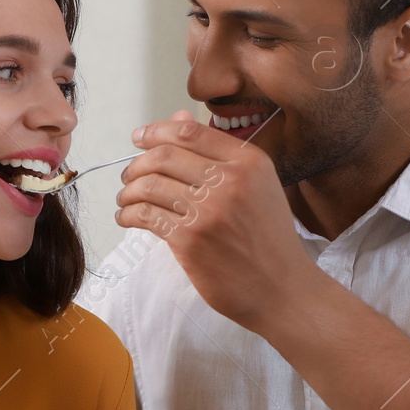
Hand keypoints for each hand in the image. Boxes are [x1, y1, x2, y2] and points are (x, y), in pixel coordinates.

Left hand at [115, 110, 319, 331]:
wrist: (283, 289)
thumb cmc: (269, 239)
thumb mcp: (257, 187)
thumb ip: (219, 154)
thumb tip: (176, 119)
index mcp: (249, 162)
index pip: (190, 132)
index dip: (156, 131)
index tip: (139, 138)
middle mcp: (230, 180)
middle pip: (163, 156)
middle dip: (137, 163)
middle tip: (129, 175)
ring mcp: (208, 211)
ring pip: (150, 185)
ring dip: (129, 191)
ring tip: (126, 199)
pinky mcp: (190, 240)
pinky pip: (147, 216)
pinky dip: (129, 214)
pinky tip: (127, 218)